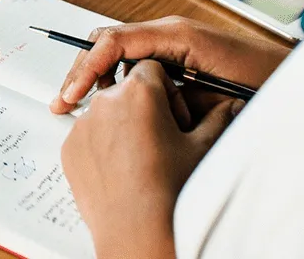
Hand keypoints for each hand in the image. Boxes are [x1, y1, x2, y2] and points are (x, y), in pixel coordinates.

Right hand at [50, 16, 287, 116]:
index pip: (113, 41)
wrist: (300, 80)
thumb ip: (172, 88)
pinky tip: (112, 104)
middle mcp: (169, 32)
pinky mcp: (178, 56)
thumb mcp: (215, 92)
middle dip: (82, 70)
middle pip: (107, 42)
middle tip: (64, 102)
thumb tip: (133, 96)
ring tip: (80, 105)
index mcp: (175, 34)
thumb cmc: (267, 83)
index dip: (87, 67)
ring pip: (117, 53)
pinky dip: (117, 81)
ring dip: (98, 77)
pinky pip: (135, 63)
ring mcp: (172, 42)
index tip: (71, 94)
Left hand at [61, 60, 241, 258]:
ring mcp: (83, 124)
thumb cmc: (172, 192)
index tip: (174, 118)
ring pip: (105, 112)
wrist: (139, 234)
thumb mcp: (203, 149)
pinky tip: (122, 171)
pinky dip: (102, 146)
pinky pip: (88, 135)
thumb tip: (233, 103)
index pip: (151, 69)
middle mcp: (105, 101)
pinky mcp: (70, 147)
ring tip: (141, 159)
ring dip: (121, 125)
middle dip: (143, 107)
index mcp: (139, 91)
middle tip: (160, 140)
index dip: (167, 92)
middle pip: (126, 89)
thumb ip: (218, 117)